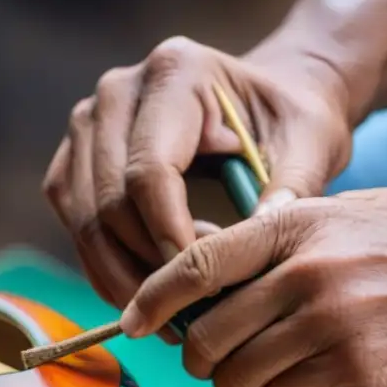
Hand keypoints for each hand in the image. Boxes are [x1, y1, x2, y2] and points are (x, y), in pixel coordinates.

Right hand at [42, 35, 354, 314]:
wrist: (265, 103)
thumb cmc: (290, 120)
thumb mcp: (312, 143)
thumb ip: (292, 189)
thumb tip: (255, 247)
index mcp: (175, 72)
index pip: (150, 171)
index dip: (169, 238)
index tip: (204, 286)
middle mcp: (117, 92)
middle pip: (109, 202)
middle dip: (147, 268)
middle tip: (191, 312)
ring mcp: (87, 125)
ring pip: (84, 221)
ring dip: (122, 277)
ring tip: (172, 313)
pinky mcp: (74, 160)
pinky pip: (75, 226)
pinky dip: (105, 269)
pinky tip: (148, 295)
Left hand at [118, 189, 386, 386]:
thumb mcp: (348, 215)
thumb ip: (276, 238)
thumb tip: (200, 274)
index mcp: (298, 232)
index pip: (195, 267)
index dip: (150, 301)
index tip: (129, 323)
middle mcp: (310, 284)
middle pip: (206, 344)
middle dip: (203, 360)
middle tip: (218, 359)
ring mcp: (338, 340)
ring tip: (284, 370)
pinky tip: (330, 382)